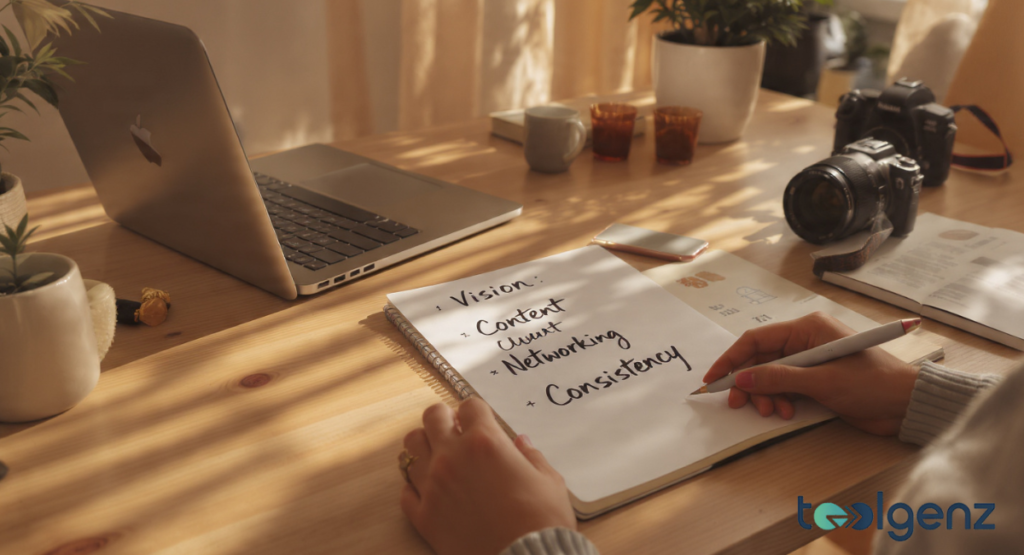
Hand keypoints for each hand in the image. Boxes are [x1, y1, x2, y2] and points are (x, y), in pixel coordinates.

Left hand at [400, 398, 575, 554]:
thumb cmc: (542, 522)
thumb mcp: (549, 481)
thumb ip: (531, 456)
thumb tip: (521, 443)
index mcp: (485, 442)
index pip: (470, 406)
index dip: (476, 411)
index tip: (480, 421)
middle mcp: (452, 457)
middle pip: (432, 416)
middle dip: (444, 418)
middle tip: (455, 430)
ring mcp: (433, 486)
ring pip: (411, 447)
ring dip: (425, 445)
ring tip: (439, 456)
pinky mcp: (423, 516)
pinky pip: (406, 491)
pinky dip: (415, 487)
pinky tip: (432, 491)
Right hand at [703, 312, 919, 435]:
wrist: (906, 404)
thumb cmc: (871, 383)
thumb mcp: (822, 381)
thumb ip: (779, 378)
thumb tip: (742, 378)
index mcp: (807, 329)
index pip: (756, 340)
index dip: (731, 359)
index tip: (714, 379)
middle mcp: (805, 340)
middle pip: (760, 359)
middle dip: (749, 382)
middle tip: (741, 404)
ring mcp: (810, 360)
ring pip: (770, 376)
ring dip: (766, 395)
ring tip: (774, 411)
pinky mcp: (815, 379)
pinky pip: (784, 387)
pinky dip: (779, 399)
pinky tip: (786, 411)